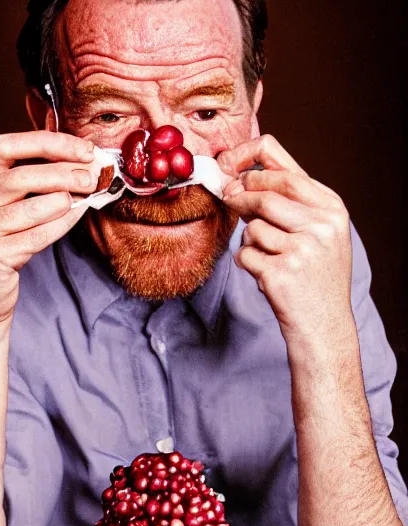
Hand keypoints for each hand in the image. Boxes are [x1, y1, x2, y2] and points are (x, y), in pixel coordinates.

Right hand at [0, 131, 98, 326]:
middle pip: (20, 177)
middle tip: (92, 175)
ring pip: (31, 208)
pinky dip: (62, 224)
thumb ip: (25, 185)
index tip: (80, 149)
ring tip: (86, 196)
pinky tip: (77, 216)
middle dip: (63, 172)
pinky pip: (37, 236)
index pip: (4, 146)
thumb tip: (75, 162)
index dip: (46, 143)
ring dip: (65, 199)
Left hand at [218, 135, 354, 349]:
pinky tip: (263, 274)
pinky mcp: (281, 273)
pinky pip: (245, 254)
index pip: (286, 171)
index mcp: (332, 208)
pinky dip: (247, 262)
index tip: (229, 166)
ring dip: (249, 240)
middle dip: (241, 197)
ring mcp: (302, 249)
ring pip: (253, 227)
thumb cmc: (315, 277)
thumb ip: (291, 203)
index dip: (250, 163)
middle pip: (265, 195)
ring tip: (265, 255)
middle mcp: (321, 225)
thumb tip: (240, 179)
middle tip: (229, 201)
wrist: (324, 326)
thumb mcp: (319, 233)